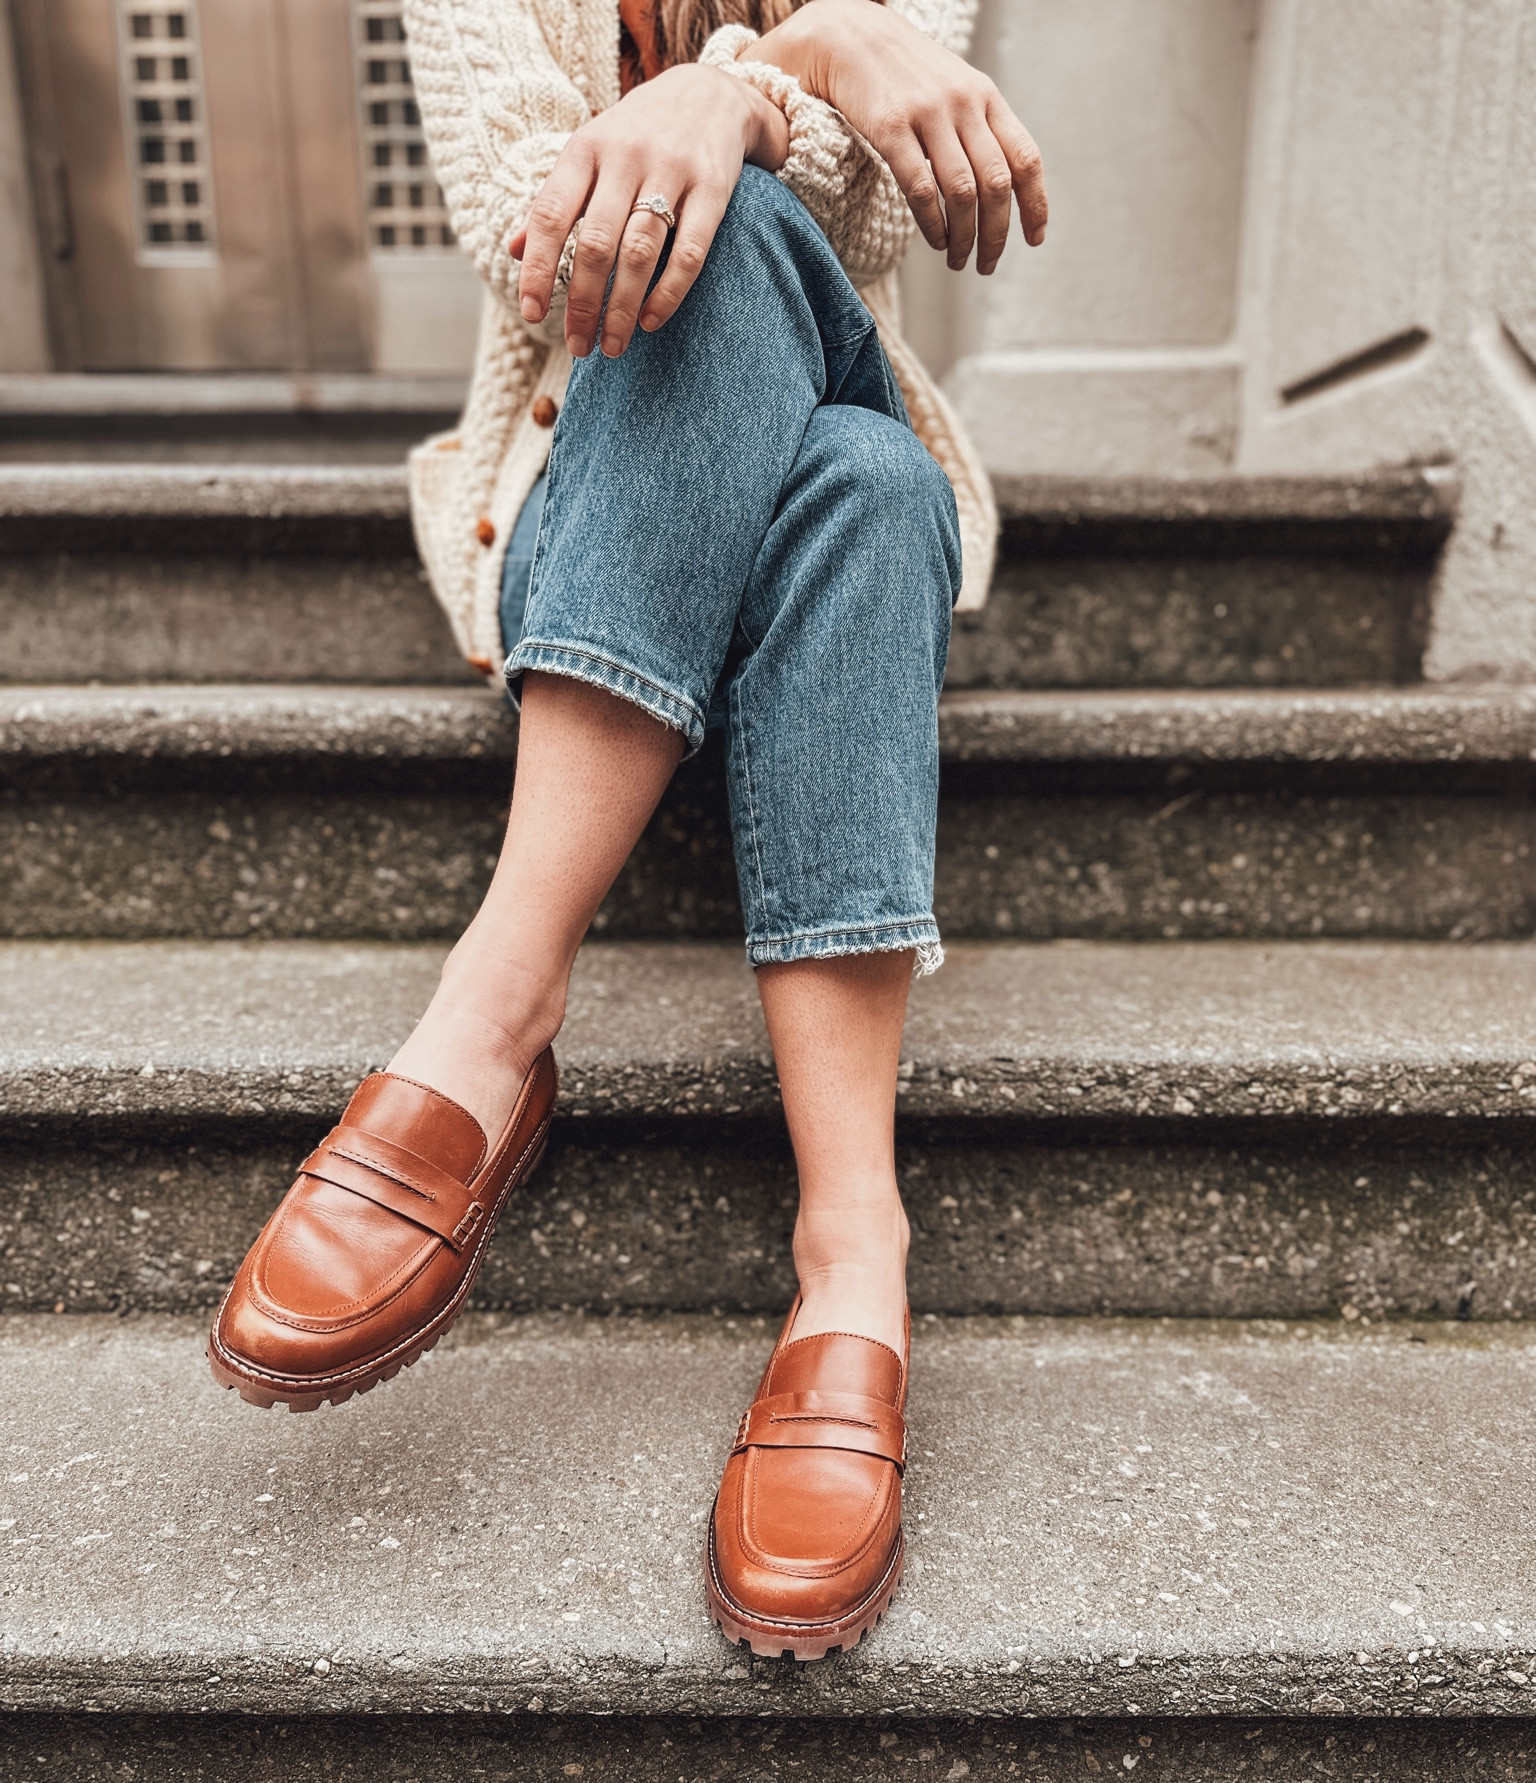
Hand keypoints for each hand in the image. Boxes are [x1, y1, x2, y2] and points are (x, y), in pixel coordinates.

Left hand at [511, 63, 789, 357]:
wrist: (710, 93)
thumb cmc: (636, 136)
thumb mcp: (589, 154)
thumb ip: (554, 201)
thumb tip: (511, 249)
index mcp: (585, 150)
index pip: (551, 215)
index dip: (536, 268)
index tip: (531, 314)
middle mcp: (625, 157)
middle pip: (596, 244)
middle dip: (582, 303)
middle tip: (578, 345)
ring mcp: (671, 171)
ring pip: (639, 253)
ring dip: (622, 308)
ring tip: (613, 345)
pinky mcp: (712, 188)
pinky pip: (689, 252)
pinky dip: (668, 293)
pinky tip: (650, 321)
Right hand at [753, 0, 1046, 273]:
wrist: (844, 34)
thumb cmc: (899, 72)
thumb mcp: (951, 88)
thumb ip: (976, 127)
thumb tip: (998, 187)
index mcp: (986, 97)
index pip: (1025, 159)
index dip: (1035, 205)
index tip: (1034, 239)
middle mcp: (964, 104)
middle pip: (996, 185)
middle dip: (996, 234)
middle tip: (986, 264)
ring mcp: (928, 113)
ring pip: (963, 192)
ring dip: (964, 237)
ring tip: (958, 260)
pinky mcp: (890, 126)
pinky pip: (921, 189)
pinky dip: (932, 225)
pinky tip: (934, 241)